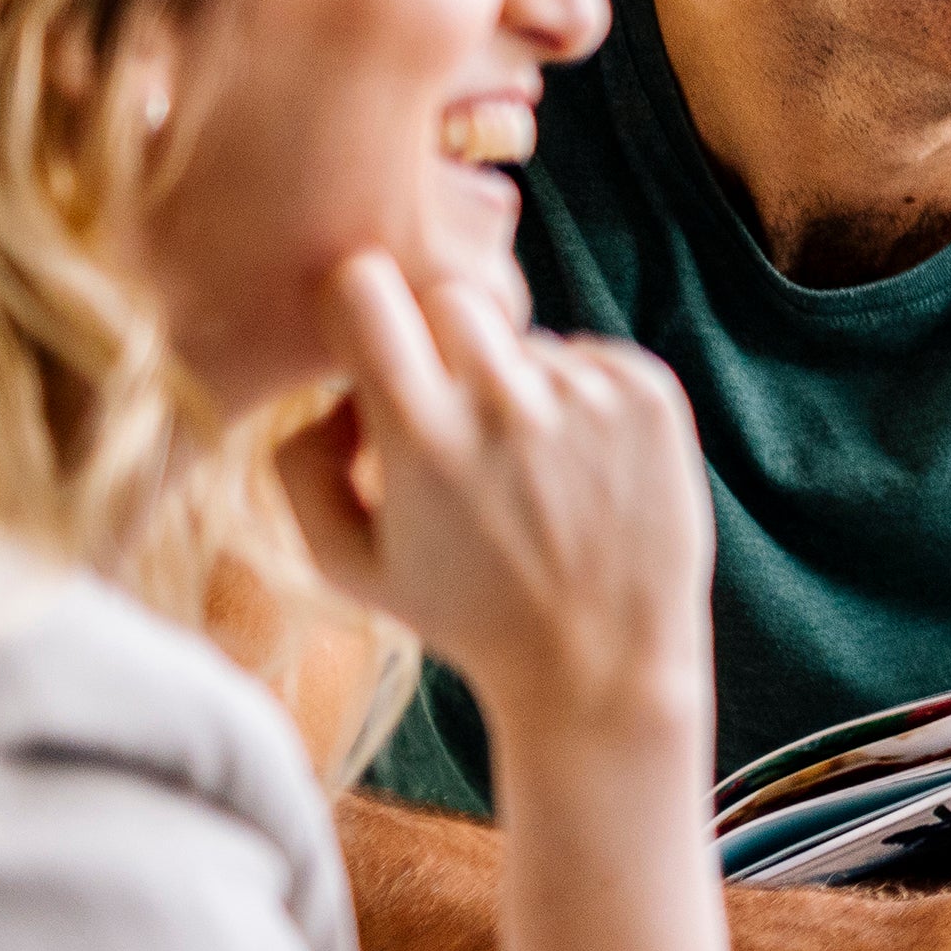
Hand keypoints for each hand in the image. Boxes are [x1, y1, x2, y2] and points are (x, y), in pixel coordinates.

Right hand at [277, 251, 710, 732]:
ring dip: (514, 387)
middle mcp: (509, 402)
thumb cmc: (464, 615)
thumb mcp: (345, 563)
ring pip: (525, 340)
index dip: (357, 310)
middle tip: (450, 416)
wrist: (601, 663)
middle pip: (451, 298)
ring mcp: (589, 394)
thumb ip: (299, 464)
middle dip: (437, 344)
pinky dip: (577, 397)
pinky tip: (579, 469)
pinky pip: (590, 356)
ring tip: (530, 475)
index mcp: (421, 435)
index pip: (364, 287)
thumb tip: (333, 392)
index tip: (367, 348)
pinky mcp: (651, 395)